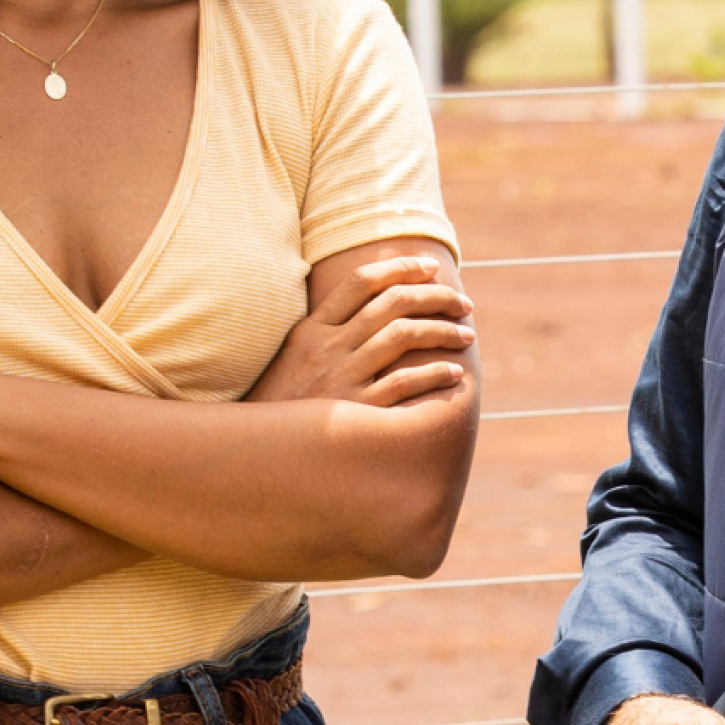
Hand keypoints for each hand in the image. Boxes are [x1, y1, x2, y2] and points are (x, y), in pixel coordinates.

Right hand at [246, 254, 474, 407]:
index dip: (400, 267)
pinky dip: (434, 375)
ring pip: (403, 336)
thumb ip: (326, 334)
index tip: (430, 266)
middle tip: (463, 302)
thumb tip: (370, 308)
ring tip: (466, 335)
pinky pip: (404, 384)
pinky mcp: (355, 412)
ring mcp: (341, 379)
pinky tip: (454, 374)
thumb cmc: (281, 409)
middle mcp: (327, 348)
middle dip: (435, 296)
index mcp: (311, 331)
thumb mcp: (292, 362)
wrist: (258, 458)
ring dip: (442, 331)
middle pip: (391, 303)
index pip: (361, 281)